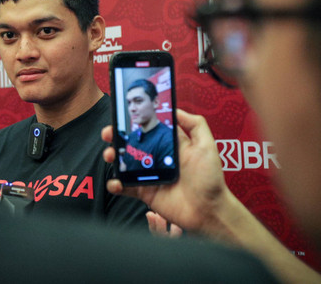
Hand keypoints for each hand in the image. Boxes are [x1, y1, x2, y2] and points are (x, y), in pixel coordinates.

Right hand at [102, 109, 228, 231]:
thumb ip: (195, 124)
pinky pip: (126, 187)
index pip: (149, 129)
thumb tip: (176, 109)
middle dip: (117, 137)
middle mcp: (157, 158)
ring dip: (113, 157)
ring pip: (125, 163)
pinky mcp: (145, 192)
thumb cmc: (210, 179)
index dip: (135, 122)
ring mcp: (149, 176)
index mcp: (169, 146)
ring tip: (110, 155)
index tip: (123, 115)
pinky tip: (115, 182)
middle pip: (132, 144)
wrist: (209, 211)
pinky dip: (116, 184)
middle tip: (109, 134)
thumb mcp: (206, 146)